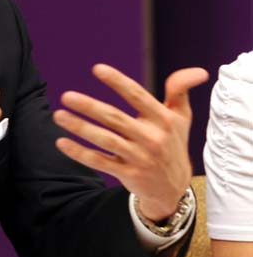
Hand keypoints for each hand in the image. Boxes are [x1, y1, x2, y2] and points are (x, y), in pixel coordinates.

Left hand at [53, 64, 207, 220]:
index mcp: (164, 120)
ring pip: (105, 141)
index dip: (118, 82)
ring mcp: (139, 158)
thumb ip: (180, 90)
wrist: (173, 187)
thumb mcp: (181, 117)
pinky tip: (62, 142)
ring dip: (80, 128)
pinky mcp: (128, 174)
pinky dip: (80, 153)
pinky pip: (100, 162)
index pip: (138, 96)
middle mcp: (152, 139)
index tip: (97, 69)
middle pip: (116, 119)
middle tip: (66, 96)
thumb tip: (198, 70)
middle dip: (89, 107)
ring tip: (59, 115)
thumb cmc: (172, 143)